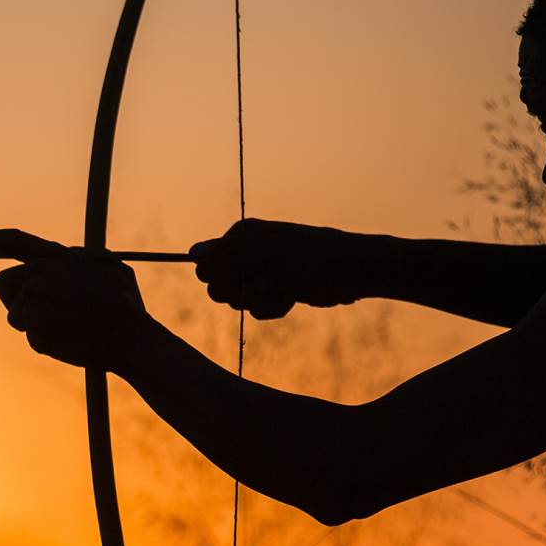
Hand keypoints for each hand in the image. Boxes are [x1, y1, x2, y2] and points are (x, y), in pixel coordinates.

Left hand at [0, 228, 149, 369]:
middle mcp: (41, 273)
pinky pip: (28, 335)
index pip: (14, 241)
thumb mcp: (111, 267)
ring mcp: (36, 301)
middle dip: (16, 297)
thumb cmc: (125, 305)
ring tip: (65, 325)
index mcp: (58, 256)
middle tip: (42, 309)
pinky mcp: (34, 328)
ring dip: (32, 321)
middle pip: (3, 282)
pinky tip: (69, 339)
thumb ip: (83, 259)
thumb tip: (69, 255)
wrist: (131, 339)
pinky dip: (45, 340)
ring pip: (14, 313)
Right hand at [189, 218, 364, 318]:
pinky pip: (256, 309)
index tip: (250, 278)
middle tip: (269, 286)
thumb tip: (192, 253)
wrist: (353, 274)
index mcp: (241, 236)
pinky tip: (292, 299)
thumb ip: (230, 253)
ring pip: (237, 301)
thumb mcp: (271, 254)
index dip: (225, 279)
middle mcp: (246, 252)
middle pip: (218, 286)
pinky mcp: (272, 289)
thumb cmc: (315, 258)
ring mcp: (259, 271)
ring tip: (286, 292)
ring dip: (261, 303)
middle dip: (243, 293)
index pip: (207, 265)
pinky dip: (272, 308)